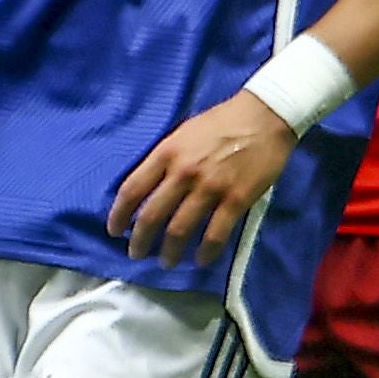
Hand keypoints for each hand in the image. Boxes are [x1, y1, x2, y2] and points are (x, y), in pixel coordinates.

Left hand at [107, 93, 297, 265]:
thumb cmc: (222, 121)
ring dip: (169, 252)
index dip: (118, 215)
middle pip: (151, 216)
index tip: (114, 231)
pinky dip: (205, 252)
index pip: (132, 190)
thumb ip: (164, 159)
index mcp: (166, 153)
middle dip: (139, 241)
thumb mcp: (183, 133)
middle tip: (136, 254)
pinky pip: (215, 234)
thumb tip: (148, 188)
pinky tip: (200, 260)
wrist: (264, 115)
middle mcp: (183, 172)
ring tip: (167, 262)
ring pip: (180, 230)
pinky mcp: (236, 200)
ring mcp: (210, 188)